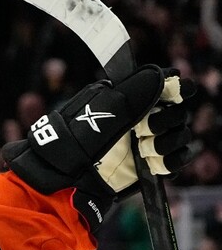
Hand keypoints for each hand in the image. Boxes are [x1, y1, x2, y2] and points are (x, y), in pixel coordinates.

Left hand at [2, 66, 191, 229]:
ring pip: (181, 136)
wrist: (68, 174)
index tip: (180, 92)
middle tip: (145, 129)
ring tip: (144, 148)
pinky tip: (156, 162)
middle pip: (179, 113)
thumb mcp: (106, 108)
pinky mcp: (151, 166)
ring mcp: (149, 142)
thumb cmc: (80, 137)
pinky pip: (178, 160)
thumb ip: (137, 90)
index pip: (171, 87)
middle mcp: (145, 119)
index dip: (179, 88)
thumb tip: (167, 76)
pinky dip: (173, 160)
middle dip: (168, 120)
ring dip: (168, 141)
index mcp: (134, 100)